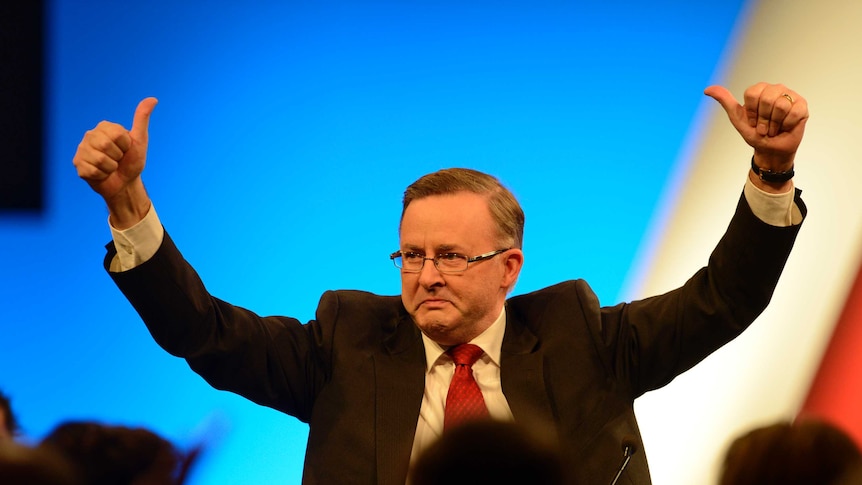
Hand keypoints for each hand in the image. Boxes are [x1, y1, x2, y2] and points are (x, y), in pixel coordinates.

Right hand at [73, 97, 157, 227]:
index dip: (126, 146)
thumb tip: (153, 99)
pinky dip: (102, 176)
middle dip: (117, 157)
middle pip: (105, 145)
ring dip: (110, 168)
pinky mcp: (78, 165)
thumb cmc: (132, 161)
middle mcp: (90, 136)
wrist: (125, 183)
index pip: (117, 134)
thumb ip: (142, 119)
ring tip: (110, 167)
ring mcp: (82, 150)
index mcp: (104, 127)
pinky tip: (102, 174)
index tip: (125, 149)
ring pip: (99, 160)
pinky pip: (92, 171)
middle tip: (117, 159)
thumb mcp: (140, 140)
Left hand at [705, 83, 807, 171]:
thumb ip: (725, 101)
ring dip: (775, 124)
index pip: (752, 94)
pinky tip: (785, 127)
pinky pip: (794, 113)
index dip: (751, 113)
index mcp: (760, 89)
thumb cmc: (754, 133)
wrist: (770, 149)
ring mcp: (790, 96)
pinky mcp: (802, 105)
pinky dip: (786, 125)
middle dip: (763, 120)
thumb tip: (707, 89)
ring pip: (781, 106)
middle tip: (764, 127)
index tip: (752, 121)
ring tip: (774, 128)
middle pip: (767, 99)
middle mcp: (776, 88)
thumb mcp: (737, 118)